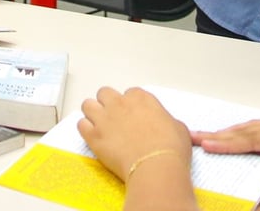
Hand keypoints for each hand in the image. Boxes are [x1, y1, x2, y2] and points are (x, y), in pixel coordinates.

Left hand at [77, 87, 191, 181]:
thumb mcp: (178, 127)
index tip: (133, 116)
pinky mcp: (94, 136)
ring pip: (88, 105)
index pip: (129, 93)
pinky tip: (93, 137)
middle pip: (105, 93)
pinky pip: (81, 124)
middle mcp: (120, 103)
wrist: (156, 166)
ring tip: (99, 126)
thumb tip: (164, 125)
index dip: (130, 105)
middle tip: (114, 119)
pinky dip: (85, 129)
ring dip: (92, 113)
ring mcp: (104, 118)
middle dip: (108, 103)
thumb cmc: (171, 147)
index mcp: (141, 98)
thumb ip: (166, 120)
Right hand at [192, 115, 259, 178]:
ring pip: (253, 127)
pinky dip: (245, 132)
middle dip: (220, 134)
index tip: (206, 145)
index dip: (229, 143)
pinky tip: (240, 136)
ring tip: (209, 136)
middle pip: (248, 130)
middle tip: (194, 136)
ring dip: (230, 132)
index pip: (255, 139)